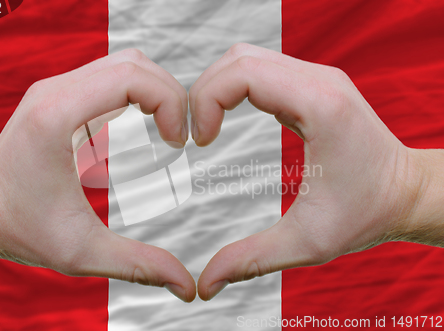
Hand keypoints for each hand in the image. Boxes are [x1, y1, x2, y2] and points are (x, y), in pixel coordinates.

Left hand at [0, 49, 195, 301]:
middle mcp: (55, 91)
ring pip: (125, 64)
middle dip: (171, 95)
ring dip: (157, 91)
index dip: (170, 103)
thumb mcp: (82, 253)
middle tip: (181, 137)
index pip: (132, 77)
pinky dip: (140, 93)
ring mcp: (56, 88)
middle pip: (134, 64)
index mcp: (57, 115)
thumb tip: (187, 286)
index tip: (179, 144)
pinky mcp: (61, 95)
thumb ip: (138, 265)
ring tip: (169, 130)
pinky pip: (112, 76)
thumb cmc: (22, 229)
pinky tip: (149, 123)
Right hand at [190, 43, 438, 300]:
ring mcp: (318, 77)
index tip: (199, 143)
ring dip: (217, 87)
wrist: (407, 193)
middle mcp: (320, 80)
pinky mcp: (314, 84)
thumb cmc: (366, 214)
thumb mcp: (306, 242)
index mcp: (320, 107)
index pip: (243, 73)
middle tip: (194, 136)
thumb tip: (204, 285)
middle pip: (238, 59)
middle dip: (203, 92)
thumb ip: (250, 260)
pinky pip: (262, 68)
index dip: (205, 100)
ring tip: (207, 127)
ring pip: (247, 58)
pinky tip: (227, 118)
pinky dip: (234, 87)